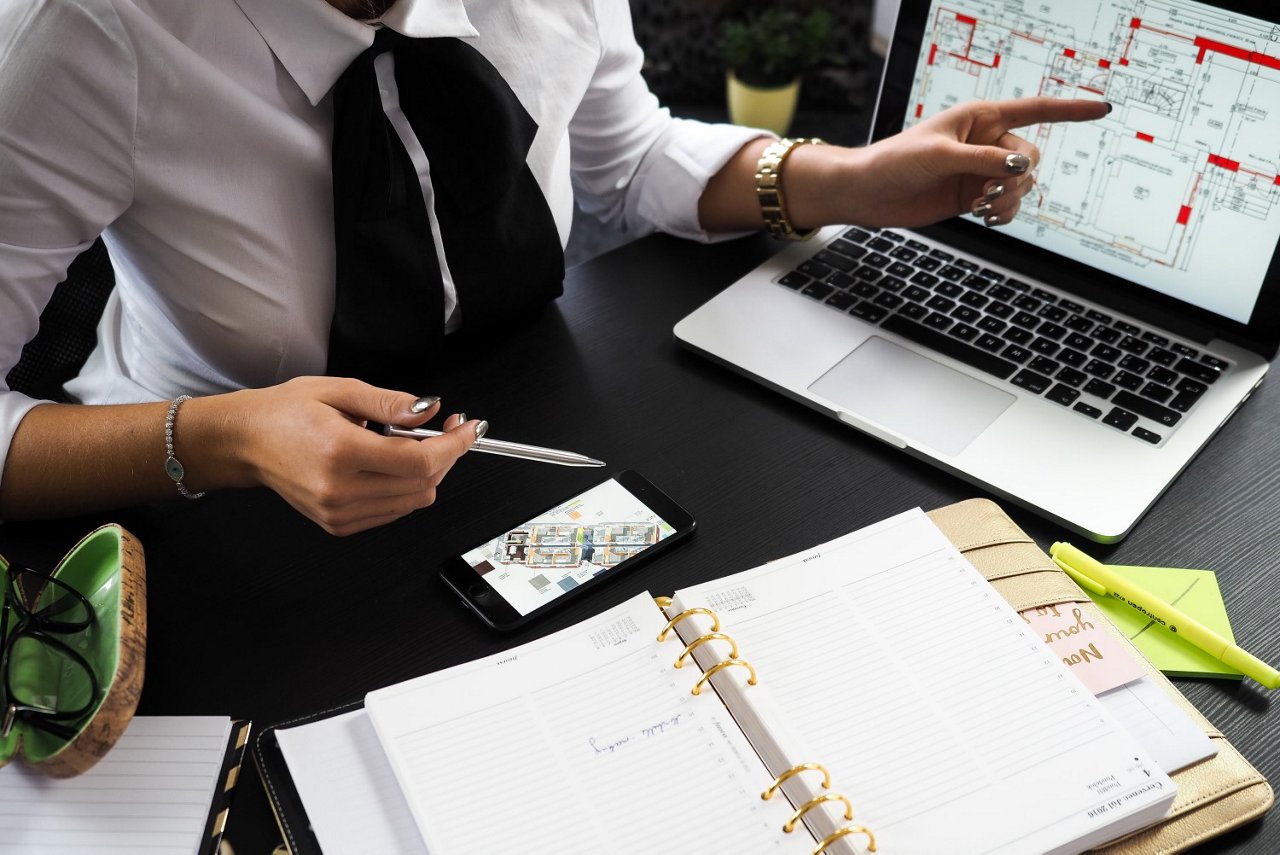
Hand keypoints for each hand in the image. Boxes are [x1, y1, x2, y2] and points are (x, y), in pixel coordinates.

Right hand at [225, 377, 480, 535]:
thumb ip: (390, 403)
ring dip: (427, 473)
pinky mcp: (338, 525)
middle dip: (446, 455)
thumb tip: (430, 410)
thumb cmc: (286, 412)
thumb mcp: (340, 390)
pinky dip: (405, 489)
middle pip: (423, 484)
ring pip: (413, 501)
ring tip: (411, 444)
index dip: (454, 445)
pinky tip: (391, 465)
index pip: (419, 461)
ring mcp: (339, 513)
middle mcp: (340, 489)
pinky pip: (393, 511)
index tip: (469, 428)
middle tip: (448, 428)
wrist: (246, 443)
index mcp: (341, 451)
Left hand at [802, 97, 1109, 229]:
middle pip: (1031, 157)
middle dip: (1017, 178)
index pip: (1036, 110)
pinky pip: (1008, 205)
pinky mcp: (974, 196)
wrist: (869, 194)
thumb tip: (1020, 167)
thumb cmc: (896, 162)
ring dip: (1009, 199)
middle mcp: (986, 142)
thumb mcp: (940, 156)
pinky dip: (1004, 214)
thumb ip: (983, 161)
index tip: (1103, 108)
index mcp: (981, 117)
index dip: (1071, 110)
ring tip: (980, 207)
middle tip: (988, 193)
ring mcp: (982, 171)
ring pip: (1022, 185)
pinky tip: (987, 219)